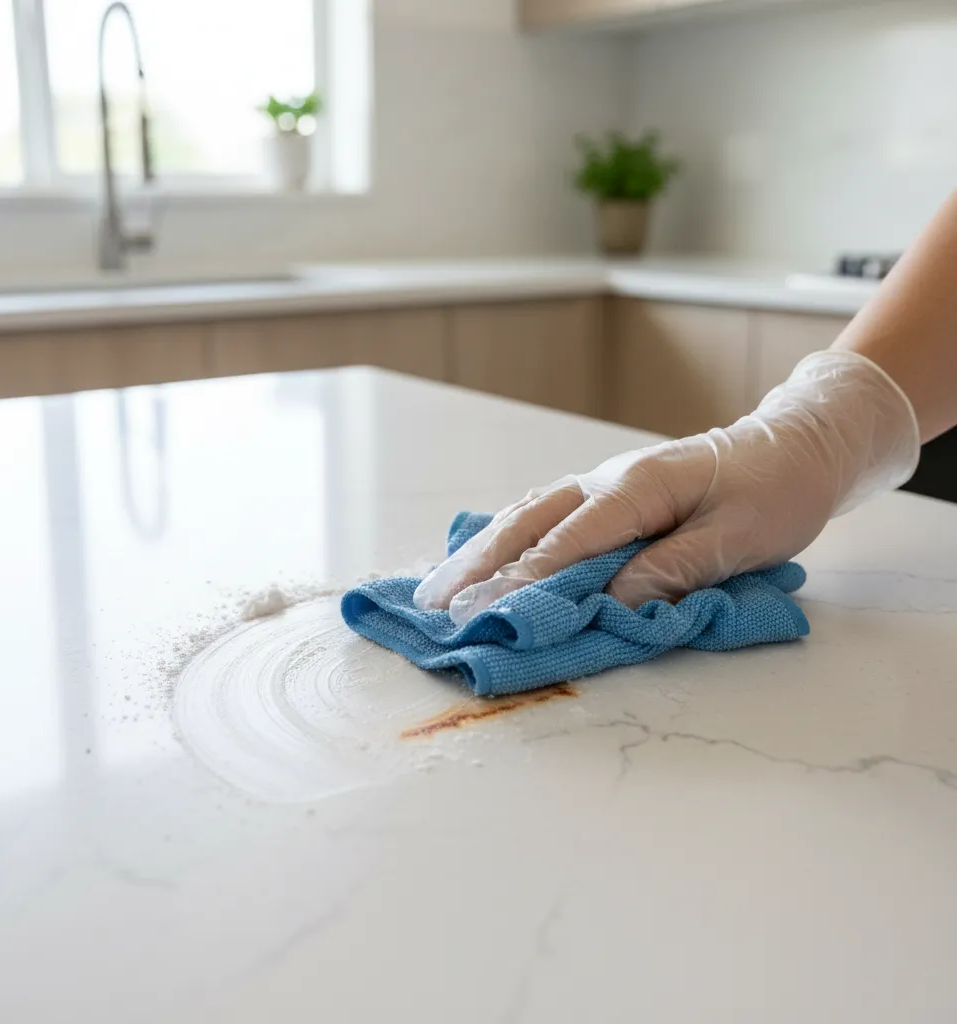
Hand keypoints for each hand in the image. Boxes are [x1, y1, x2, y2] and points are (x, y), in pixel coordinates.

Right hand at [414, 351, 919, 623]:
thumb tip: (611, 601)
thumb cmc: (775, 493)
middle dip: (479, 564)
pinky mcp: (606, 492)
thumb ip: (670, 569)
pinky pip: (543, 512)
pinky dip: (506, 535)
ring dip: (480, 550)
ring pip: (527, 514)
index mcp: (639, 487)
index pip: (568, 541)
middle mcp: (606, 479)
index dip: (523, 580)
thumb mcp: (737, 539)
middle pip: (528, 522)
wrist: (794, 447)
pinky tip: (483, 552)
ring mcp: (601, 481)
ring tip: (438, 585)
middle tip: (433, 602)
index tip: (480, 611)